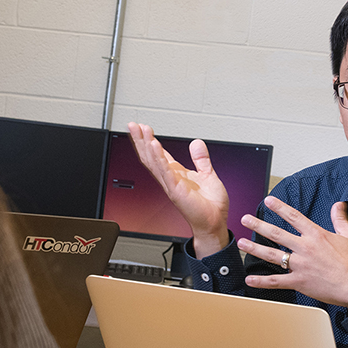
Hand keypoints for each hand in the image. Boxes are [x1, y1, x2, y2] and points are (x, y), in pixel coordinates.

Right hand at [127, 122, 230, 255]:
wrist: (215, 222)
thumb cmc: (211, 205)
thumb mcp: (208, 175)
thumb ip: (201, 159)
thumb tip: (197, 143)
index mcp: (177, 174)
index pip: (158, 154)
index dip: (149, 140)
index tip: (142, 127)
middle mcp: (171, 179)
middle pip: (150, 156)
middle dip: (141, 140)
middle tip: (133, 125)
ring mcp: (172, 185)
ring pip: (154, 162)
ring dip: (147, 146)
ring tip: (141, 131)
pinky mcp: (177, 191)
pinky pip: (166, 173)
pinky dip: (160, 159)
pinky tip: (155, 147)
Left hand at [240, 198, 347, 310]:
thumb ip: (340, 219)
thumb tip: (339, 204)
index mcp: (317, 235)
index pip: (294, 217)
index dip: (280, 207)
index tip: (269, 200)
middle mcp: (305, 248)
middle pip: (277, 233)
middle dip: (258, 225)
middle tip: (246, 219)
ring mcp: (301, 265)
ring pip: (272, 255)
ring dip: (254, 248)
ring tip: (241, 243)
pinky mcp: (299, 282)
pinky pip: (276, 281)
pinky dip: (262, 282)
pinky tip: (249, 280)